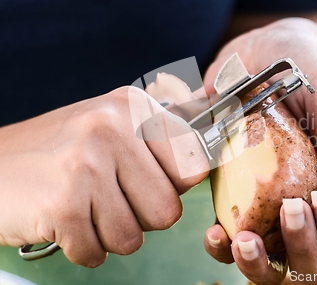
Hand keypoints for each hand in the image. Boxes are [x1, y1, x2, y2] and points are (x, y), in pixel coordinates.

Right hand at [0, 86, 209, 266]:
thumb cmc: (58, 152)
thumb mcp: (111, 123)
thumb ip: (162, 132)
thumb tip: (212, 134)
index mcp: (133, 107)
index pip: (194, 164)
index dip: (174, 186)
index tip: (150, 182)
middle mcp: (113, 128)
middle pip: (168, 210)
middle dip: (141, 218)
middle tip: (109, 199)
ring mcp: (86, 165)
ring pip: (133, 238)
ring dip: (110, 235)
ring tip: (85, 208)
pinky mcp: (62, 205)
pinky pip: (96, 253)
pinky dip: (82, 248)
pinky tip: (65, 222)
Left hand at [203, 18, 316, 283]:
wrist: (265, 52)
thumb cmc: (308, 69)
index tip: (312, 201)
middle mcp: (310, 206)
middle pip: (315, 267)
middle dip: (301, 252)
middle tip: (283, 211)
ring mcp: (272, 208)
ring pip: (273, 268)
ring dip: (258, 264)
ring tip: (240, 239)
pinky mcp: (239, 200)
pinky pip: (232, 244)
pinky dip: (222, 249)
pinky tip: (213, 231)